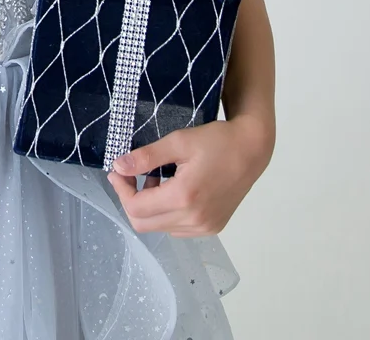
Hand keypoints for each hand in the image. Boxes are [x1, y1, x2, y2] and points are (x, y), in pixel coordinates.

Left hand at [106, 116, 273, 237]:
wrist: (251, 151)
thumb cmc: (216, 141)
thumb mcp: (178, 141)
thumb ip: (146, 157)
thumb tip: (118, 166)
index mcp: (183, 197)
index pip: (136, 208)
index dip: (121, 190)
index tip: (118, 171)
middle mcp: (194, 220)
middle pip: (144, 224)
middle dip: (131, 200)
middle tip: (131, 175)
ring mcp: (204, 228)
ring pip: (160, 227)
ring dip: (150, 207)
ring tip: (156, 178)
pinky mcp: (212, 228)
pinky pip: (177, 228)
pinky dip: (166, 213)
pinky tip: (172, 190)